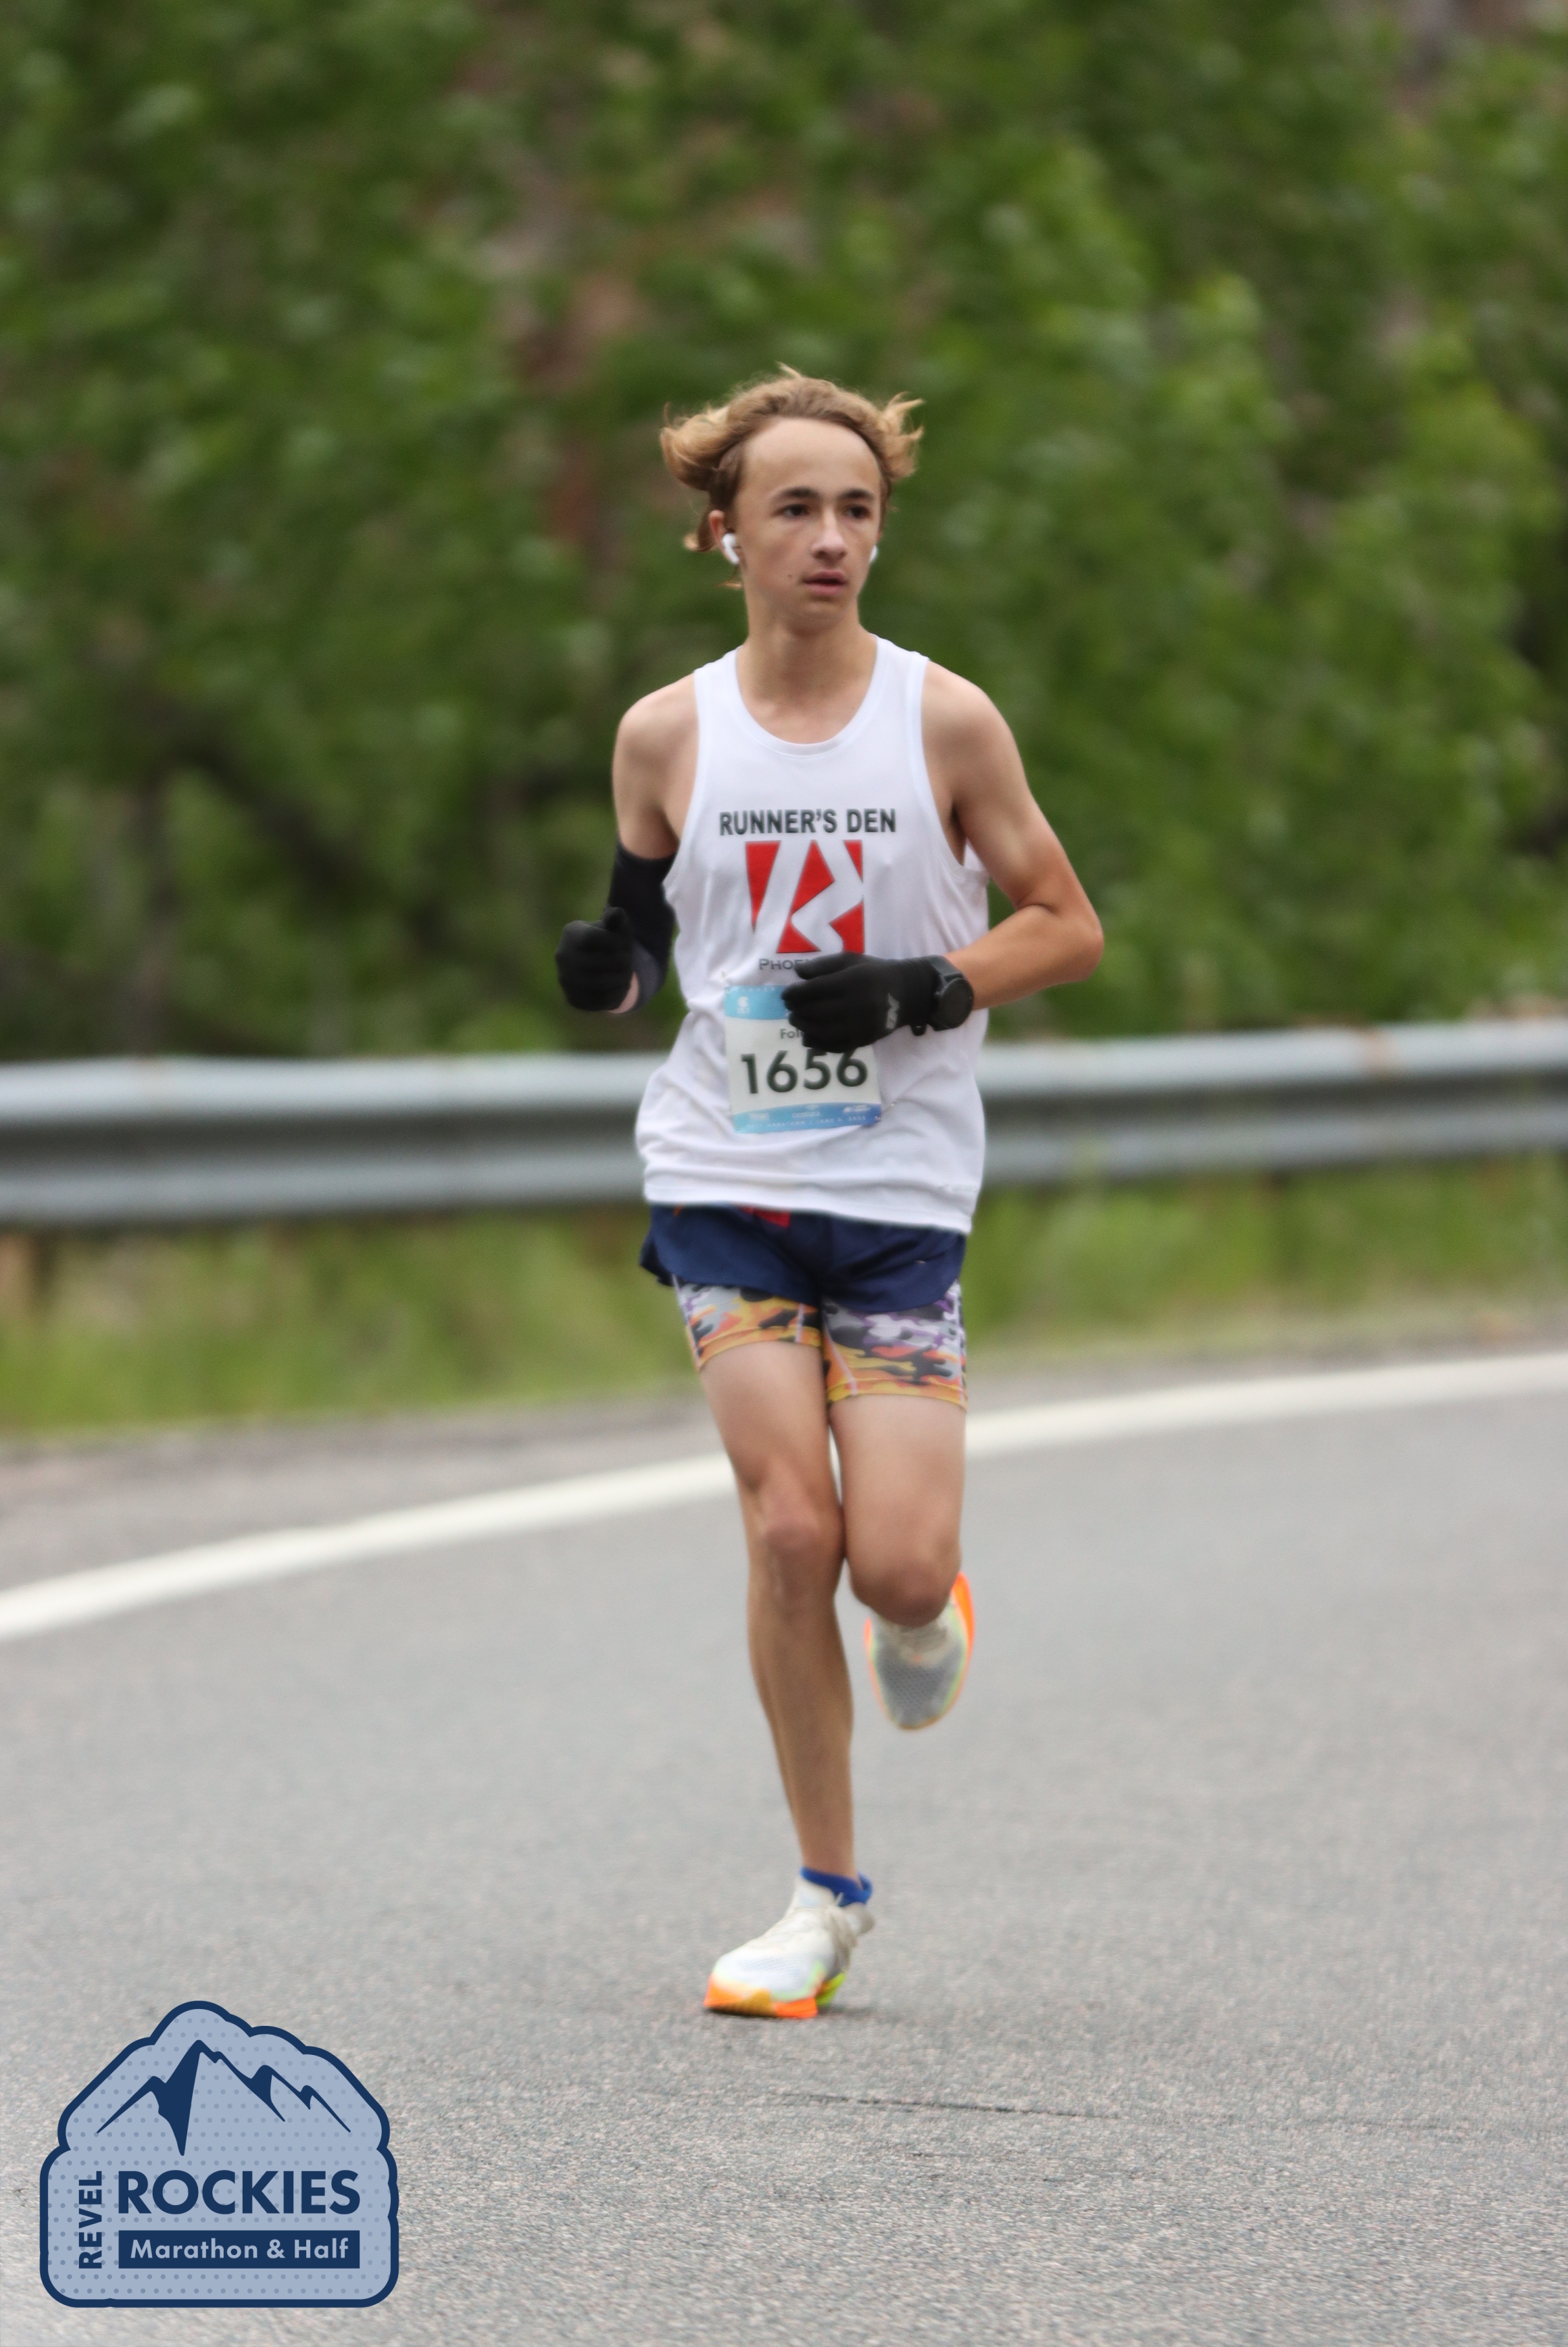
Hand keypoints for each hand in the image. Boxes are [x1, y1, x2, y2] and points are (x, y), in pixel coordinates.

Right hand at [555, 905, 635, 1011]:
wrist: (598, 964)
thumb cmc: (610, 941)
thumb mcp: (615, 927)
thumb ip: (617, 918)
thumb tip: (616, 914)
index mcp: (571, 933)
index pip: (595, 938)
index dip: (617, 942)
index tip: (625, 943)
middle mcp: (563, 956)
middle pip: (600, 962)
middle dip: (623, 962)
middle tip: (629, 961)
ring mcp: (565, 979)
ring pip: (600, 984)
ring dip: (621, 979)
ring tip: (627, 974)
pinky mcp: (573, 999)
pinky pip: (599, 1001)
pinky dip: (616, 994)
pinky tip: (620, 986)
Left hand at [781, 952, 940, 1050]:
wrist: (906, 993)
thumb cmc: (873, 972)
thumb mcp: (850, 960)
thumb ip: (822, 965)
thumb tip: (797, 973)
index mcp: (853, 981)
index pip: (815, 990)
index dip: (795, 994)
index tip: (785, 995)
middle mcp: (858, 1005)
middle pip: (817, 1011)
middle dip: (797, 1010)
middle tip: (789, 1008)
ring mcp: (862, 1026)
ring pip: (824, 1031)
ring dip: (804, 1027)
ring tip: (795, 1021)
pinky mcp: (864, 1040)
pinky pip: (836, 1046)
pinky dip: (818, 1044)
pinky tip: (807, 1037)